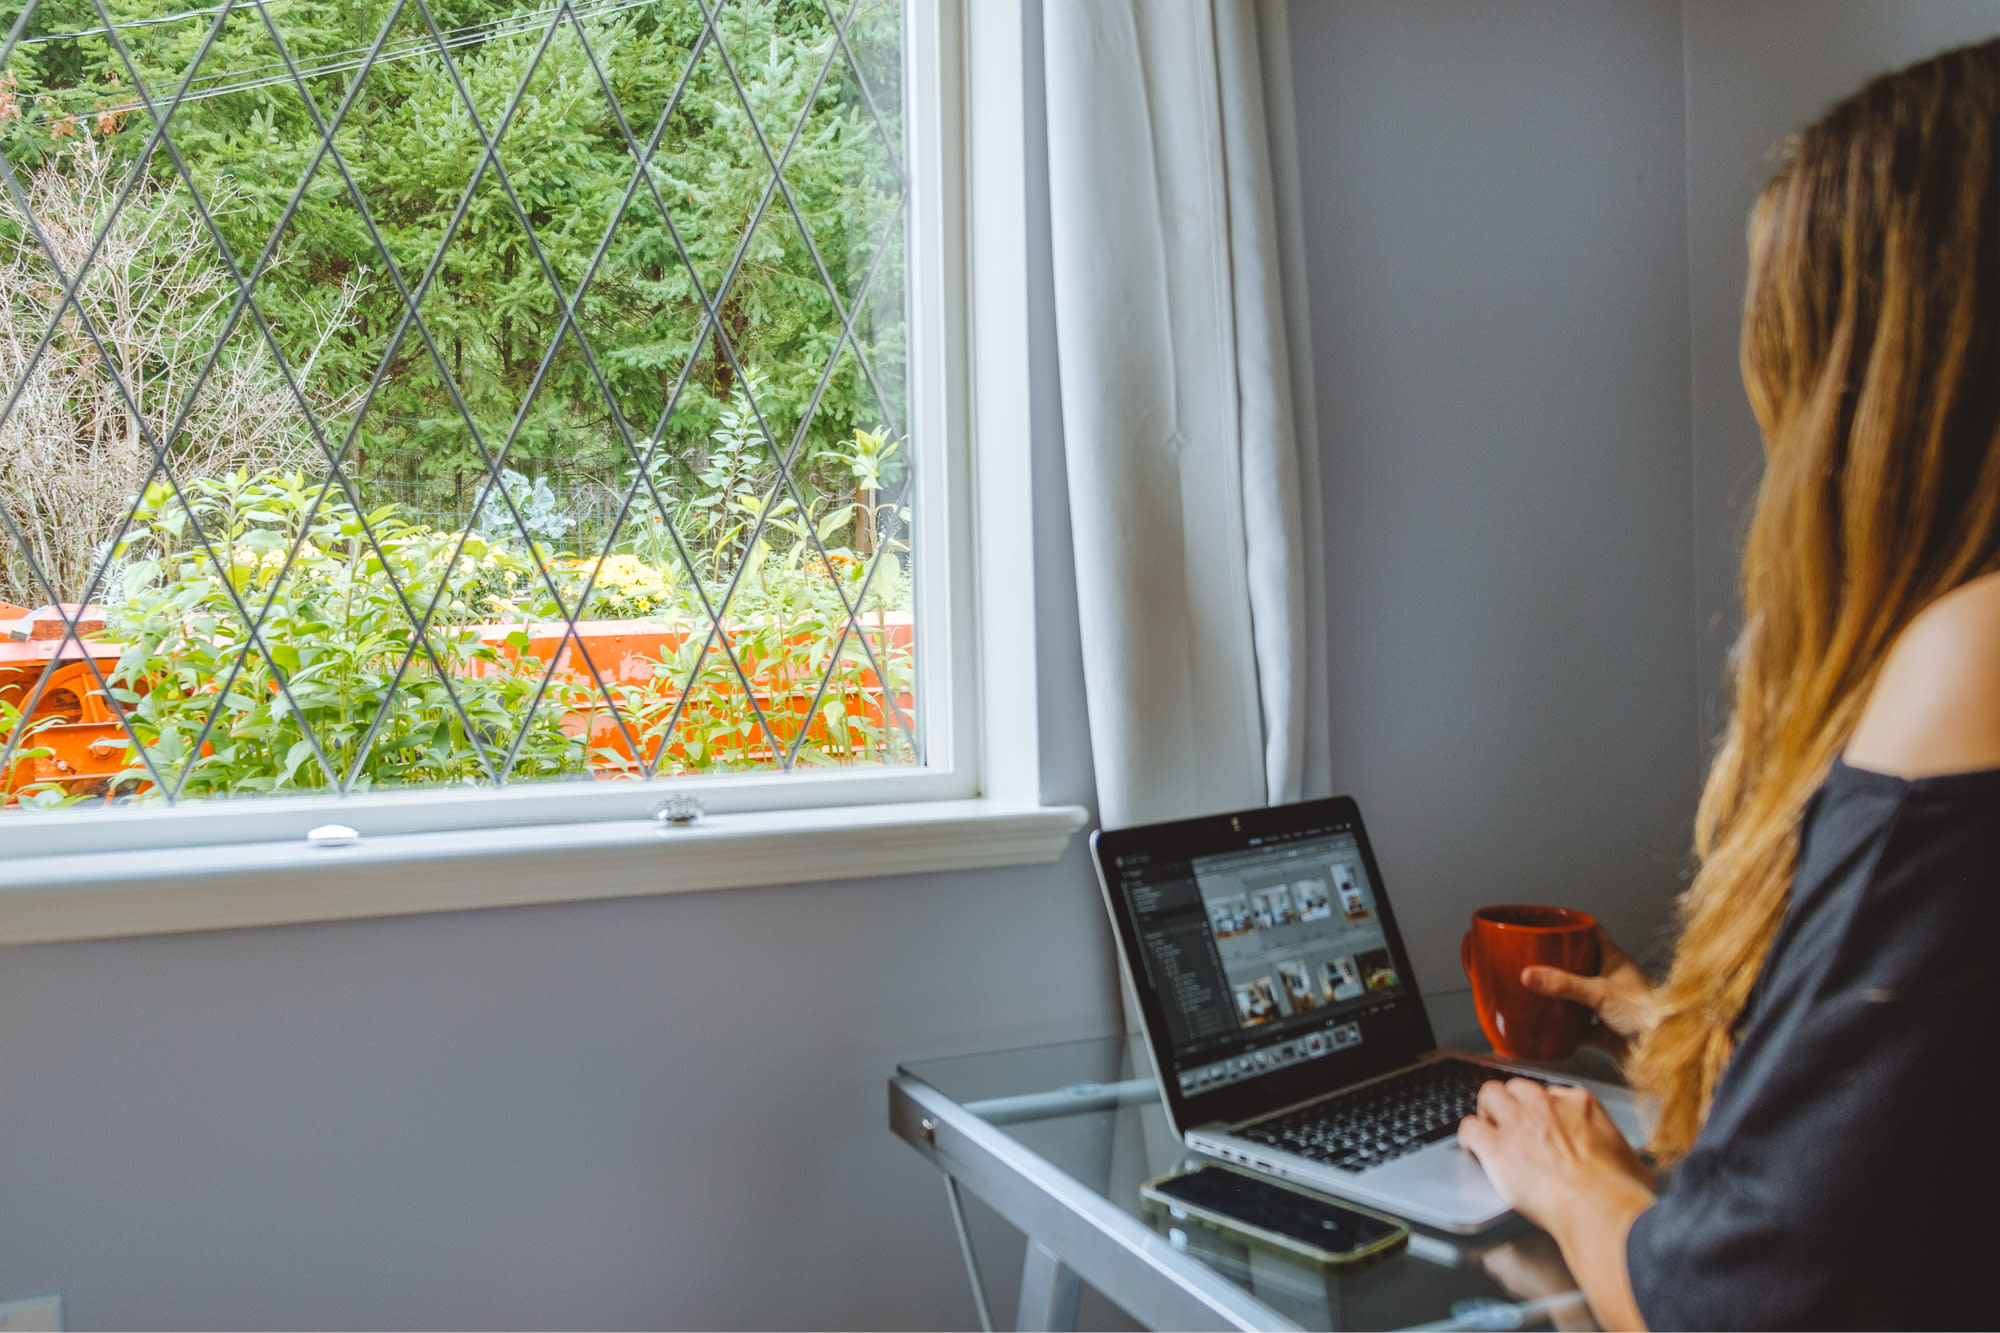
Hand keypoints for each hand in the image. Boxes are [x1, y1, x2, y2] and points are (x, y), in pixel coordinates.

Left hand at [1458, 1079, 1655, 1331]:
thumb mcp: (1634, 1165)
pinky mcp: (1495, 1145)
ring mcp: (1518, 1121)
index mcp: (1580, 1104)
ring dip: (1486, 1111)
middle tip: (1511, 1125)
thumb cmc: (1620, 1194)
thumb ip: (1624, 1156)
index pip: (1551, 1093)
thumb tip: (1632, 1167)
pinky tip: (1471, 1148)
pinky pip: (1468, 1128)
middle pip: (1517, 1087)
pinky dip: (1467, 1137)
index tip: (1542, 1125)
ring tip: (1488, 1129)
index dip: (1543, 1110)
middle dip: (1512, 1103)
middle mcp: (1546, 1105)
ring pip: (1488, 1094)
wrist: (1598, 1208)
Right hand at [1521, 928, 1659, 1057]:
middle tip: (1537, 960)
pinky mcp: (1607, 1030)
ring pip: (1581, 995)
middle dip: (1560, 963)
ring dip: (1562, 996)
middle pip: (1582, 963)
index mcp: (1615, 960)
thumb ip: (1563, 984)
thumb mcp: (1598, 993)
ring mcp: (1611, 1005)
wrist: (1663, 1048)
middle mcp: (1614, 980)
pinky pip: (1582, 1026)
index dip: (1573, 925)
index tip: (1552, 923)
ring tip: (1539, 992)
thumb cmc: (1648, 1014)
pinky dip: (1567, 1027)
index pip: (1593, 932)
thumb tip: (1531, 975)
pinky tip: (1554, 1028)